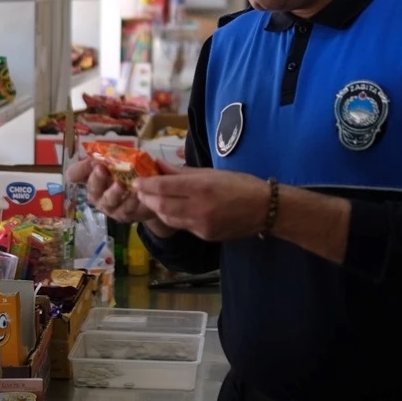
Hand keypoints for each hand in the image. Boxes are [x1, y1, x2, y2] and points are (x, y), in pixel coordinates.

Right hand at [64, 157, 156, 223]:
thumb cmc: (125, 174)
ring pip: (108, 200)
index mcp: (91, 177)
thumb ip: (108, 155)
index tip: (89, 162)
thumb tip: (102, 152)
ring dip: (113, 192)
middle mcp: (96, 193)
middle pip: (92, 188)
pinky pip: (126, 209)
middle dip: (96, 179)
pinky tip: (137, 193)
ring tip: (120, 184)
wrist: (144, 193)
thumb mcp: (117, 161)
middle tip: (101, 169)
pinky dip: (131, 201)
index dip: (78, 170)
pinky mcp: (123, 214)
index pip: (75, 174)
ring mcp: (109, 206)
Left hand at [133, 161, 269, 241]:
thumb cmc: (240, 184)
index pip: (164, 186)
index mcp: (201, 186)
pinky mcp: (204, 236)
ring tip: (151, 200)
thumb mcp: (211, 172)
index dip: (146, 184)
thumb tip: (159, 165)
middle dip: (147, 198)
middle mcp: (199, 207)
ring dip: (157, 209)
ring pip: (168, 218)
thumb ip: (183, 171)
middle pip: (161, 205)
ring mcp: (201, 225)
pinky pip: (182, 226)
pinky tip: (171, 209)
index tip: (136, 180)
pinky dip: (173, 217)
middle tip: (139, 191)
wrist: (265, 209)